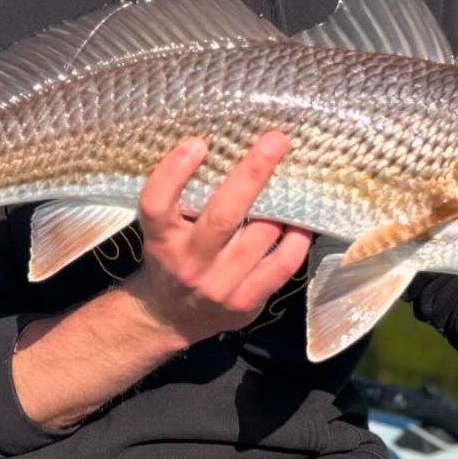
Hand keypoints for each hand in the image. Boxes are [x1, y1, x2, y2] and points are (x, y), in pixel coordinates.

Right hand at [126, 131, 313, 349]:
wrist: (169, 318)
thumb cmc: (170, 257)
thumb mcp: (164, 230)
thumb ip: (184, 200)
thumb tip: (231, 149)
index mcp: (161, 239)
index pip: (157, 204)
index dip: (173, 172)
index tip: (197, 143)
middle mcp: (188, 263)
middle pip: (222, 216)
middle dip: (252, 174)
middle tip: (276, 140)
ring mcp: (219, 286)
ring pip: (260, 236)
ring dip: (280, 206)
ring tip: (293, 180)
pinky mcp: (245, 302)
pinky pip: (282, 265)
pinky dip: (296, 239)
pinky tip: (300, 222)